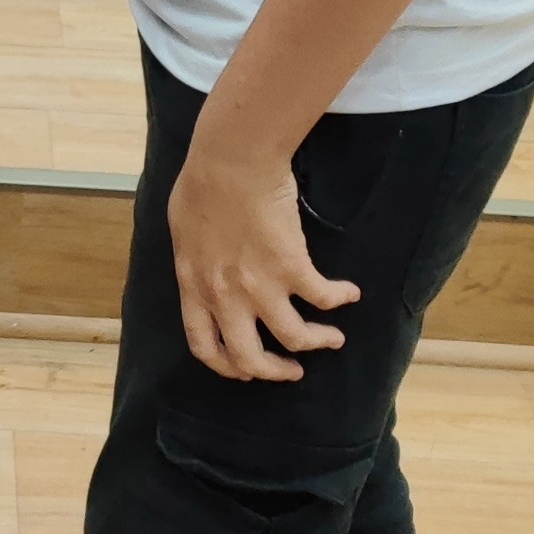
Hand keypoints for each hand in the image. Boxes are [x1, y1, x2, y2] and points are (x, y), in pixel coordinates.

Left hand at [168, 108, 360, 381]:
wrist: (231, 162)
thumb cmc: (201, 184)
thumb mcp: (183, 231)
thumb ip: (195, 261)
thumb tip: (206, 269)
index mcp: (195, 287)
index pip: (204, 346)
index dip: (226, 366)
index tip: (244, 370)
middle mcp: (227, 297)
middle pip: (250, 358)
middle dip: (274, 371)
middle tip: (292, 370)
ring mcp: (261, 286)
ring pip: (294, 336)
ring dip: (318, 342)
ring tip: (333, 339)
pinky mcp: (292, 267)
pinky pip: (322, 296)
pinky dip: (340, 299)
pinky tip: (349, 293)